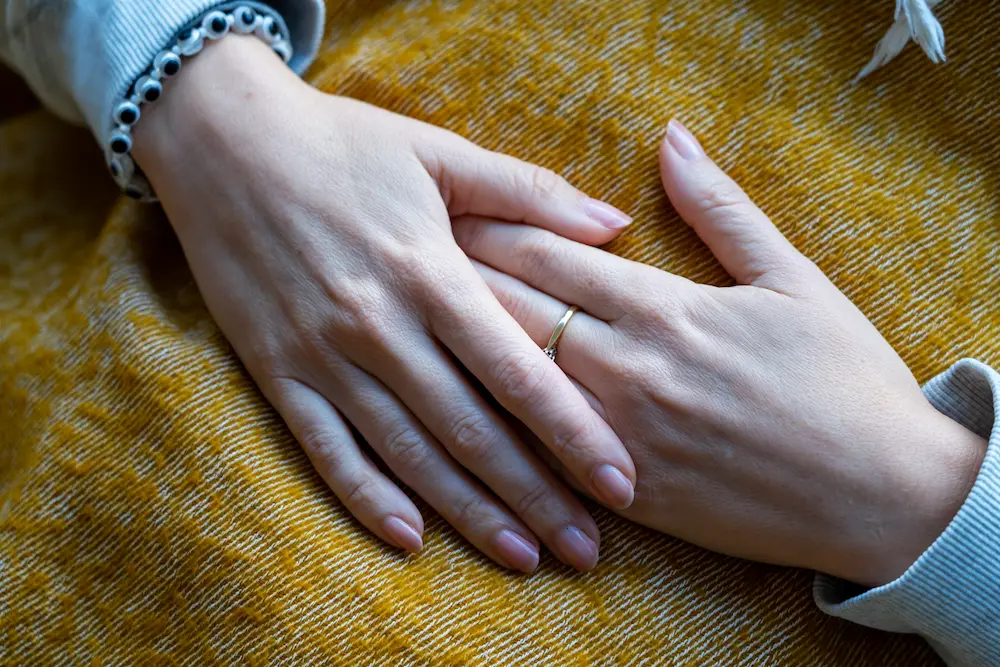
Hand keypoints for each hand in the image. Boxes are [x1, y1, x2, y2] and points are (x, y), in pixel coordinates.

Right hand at [132, 36, 639, 572]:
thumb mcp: (440, 154)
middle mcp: (380, 324)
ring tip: (523, 557)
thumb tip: (616, 226)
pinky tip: (409, 540)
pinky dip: (366, 496)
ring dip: (467, 512)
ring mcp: (323, 354)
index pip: (517, 371)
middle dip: (534, 496)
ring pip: (407, 451)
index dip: (573, 433)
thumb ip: (530, 194)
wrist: (222, 140)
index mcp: (431, 272)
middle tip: (585, 550)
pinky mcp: (276, 369)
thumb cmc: (344, 144)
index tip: (619, 483)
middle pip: (471, 429)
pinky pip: (324, 447)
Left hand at [454, 120, 987, 585]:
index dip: (491, 228)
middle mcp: (629, 369)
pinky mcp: (625, 492)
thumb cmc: (844, 381)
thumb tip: (671, 140)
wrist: (881, 497)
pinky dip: (495, 423)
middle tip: (403, 253)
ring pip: (511, 381)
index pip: (551, 255)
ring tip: (411, 320)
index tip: (445, 209)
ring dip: (456, 347)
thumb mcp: (793, 279)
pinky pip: (539, 453)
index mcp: (666, 309)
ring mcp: (620, 434)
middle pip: (514, 310)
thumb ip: (721, 209)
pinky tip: (453, 407)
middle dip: (454, 276)